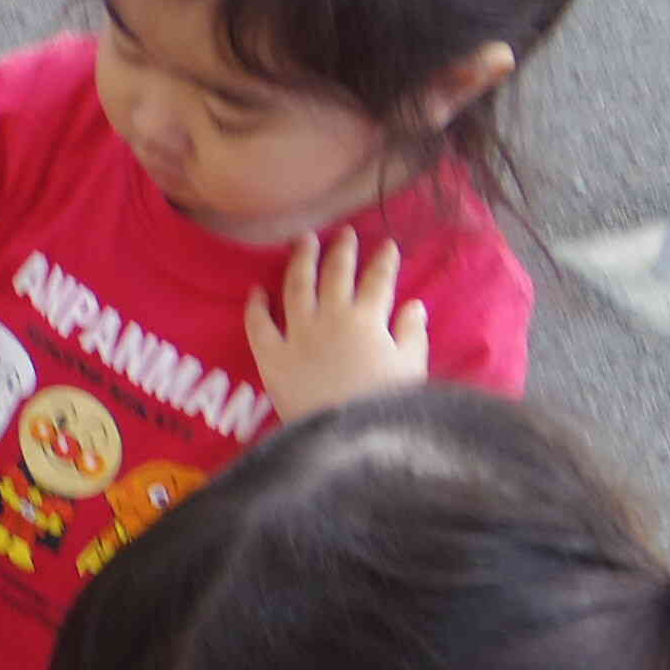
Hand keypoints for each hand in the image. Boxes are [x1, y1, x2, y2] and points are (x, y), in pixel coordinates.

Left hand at [243, 228, 428, 419]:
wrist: (343, 435)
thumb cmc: (383, 405)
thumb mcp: (410, 368)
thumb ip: (411, 334)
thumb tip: (414, 305)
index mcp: (368, 319)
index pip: (378, 280)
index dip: (383, 260)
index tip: (387, 245)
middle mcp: (331, 318)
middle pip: (336, 274)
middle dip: (342, 250)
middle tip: (344, 234)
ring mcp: (298, 334)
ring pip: (297, 286)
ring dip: (301, 260)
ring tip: (304, 240)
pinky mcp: (271, 356)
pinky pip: (258, 325)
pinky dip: (256, 306)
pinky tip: (256, 290)